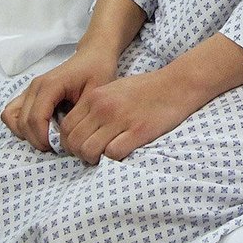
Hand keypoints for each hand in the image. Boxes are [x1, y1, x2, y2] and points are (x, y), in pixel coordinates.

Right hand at [0, 47, 120, 152]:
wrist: (93, 55)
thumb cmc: (97, 71)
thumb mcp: (95, 93)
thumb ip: (79, 114)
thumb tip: (66, 137)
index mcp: (50, 85)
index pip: (35, 119)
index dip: (43, 138)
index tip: (58, 147)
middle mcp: (35, 86)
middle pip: (22, 122)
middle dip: (36, 139)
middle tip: (56, 145)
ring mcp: (29, 89)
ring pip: (12, 118)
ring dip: (26, 133)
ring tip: (47, 137)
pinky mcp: (28, 94)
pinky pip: (12, 113)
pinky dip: (20, 126)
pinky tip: (41, 129)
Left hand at [55, 68, 205, 163]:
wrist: (177, 84)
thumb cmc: (146, 89)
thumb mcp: (114, 89)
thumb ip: (95, 106)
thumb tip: (80, 130)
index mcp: (95, 96)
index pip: (65, 127)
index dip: (69, 142)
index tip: (80, 146)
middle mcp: (103, 107)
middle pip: (74, 142)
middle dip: (79, 154)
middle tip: (91, 155)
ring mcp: (120, 119)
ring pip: (89, 150)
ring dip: (94, 159)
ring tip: (104, 157)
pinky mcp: (137, 131)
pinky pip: (112, 153)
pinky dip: (113, 158)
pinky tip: (121, 152)